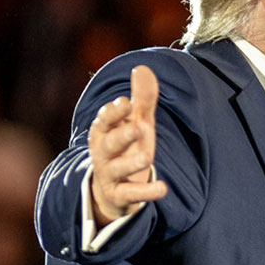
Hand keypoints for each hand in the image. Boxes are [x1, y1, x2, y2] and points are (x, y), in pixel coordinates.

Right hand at [88, 64, 166, 225]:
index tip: (125, 104)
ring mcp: (109, 176)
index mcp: (103, 133)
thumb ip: (141, 101)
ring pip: (117, 169)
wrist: (111, 192)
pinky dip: (146, 192)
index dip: (113, 113)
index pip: (104, 120)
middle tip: (138, 127)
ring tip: (148, 158)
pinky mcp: (119, 196)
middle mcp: (102, 153)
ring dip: (131, 162)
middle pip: (109, 143)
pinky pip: (131, 194)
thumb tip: (142, 68)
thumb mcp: (135, 125)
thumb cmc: (125, 150)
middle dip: (122, 135)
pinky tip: (162, 188)